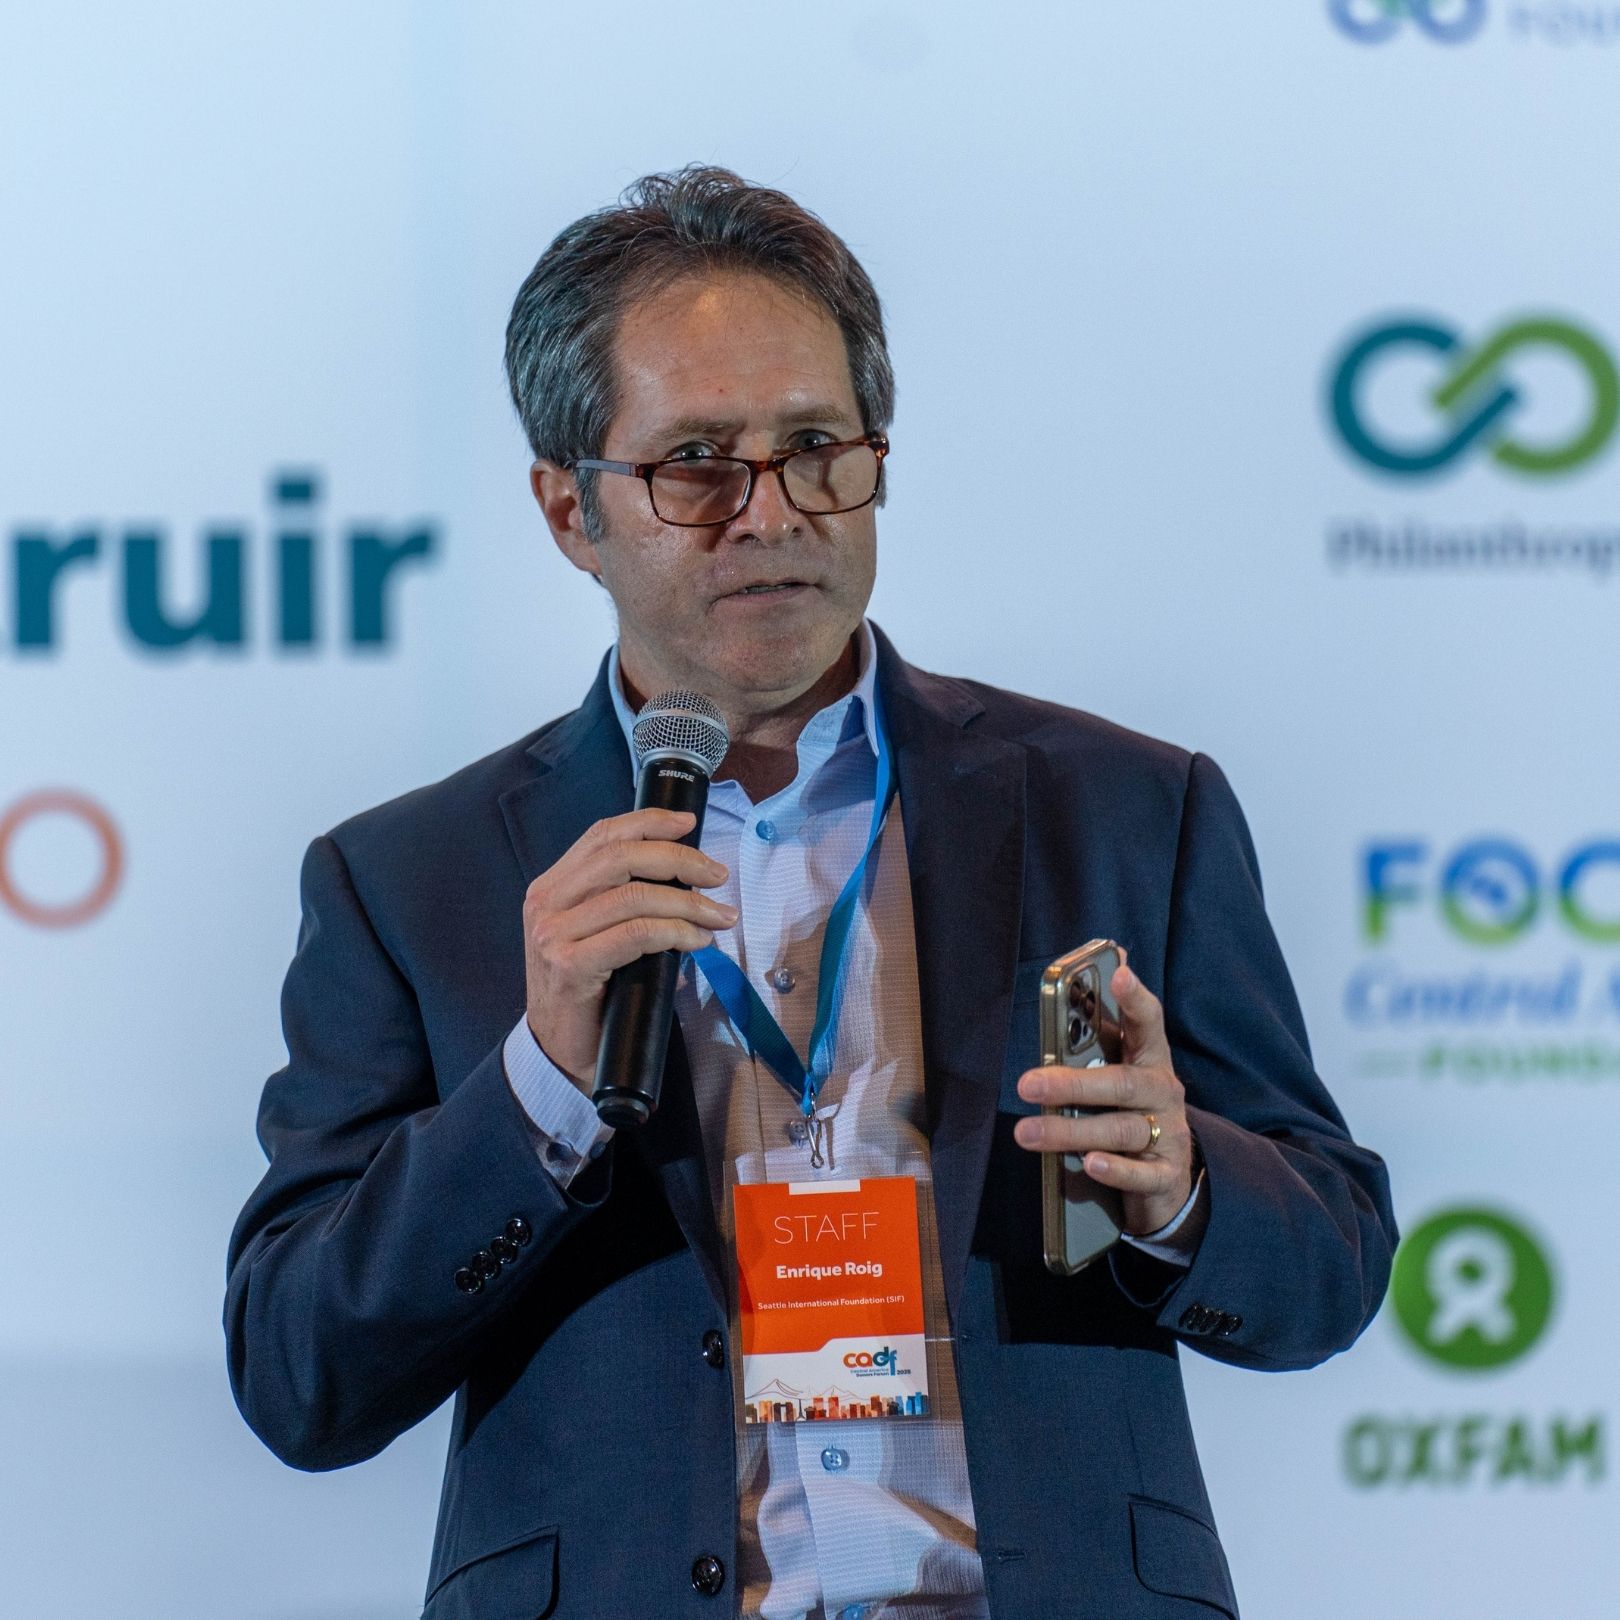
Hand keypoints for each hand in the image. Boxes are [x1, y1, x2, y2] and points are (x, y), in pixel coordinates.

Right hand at [522, 809, 736, 1090]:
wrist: (560, 1053)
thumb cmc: (591, 991)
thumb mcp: (601, 933)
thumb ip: (625, 900)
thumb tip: (691, 876)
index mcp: (553, 887)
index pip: (602, 836)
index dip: (649, 823)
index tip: (690, 824)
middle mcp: (547, 903)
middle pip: (621, 857)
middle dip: (678, 859)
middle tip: (717, 876)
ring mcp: (553, 934)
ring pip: (633, 897)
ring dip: (687, 903)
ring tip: (719, 916)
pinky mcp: (568, 966)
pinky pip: (635, 936)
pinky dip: (675, 933)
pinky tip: (696, 942)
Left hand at [1012, 957, 1194, 1235]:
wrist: (1167, 1176)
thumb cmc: (1128, 1107)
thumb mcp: (1118, 1067)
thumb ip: (1103, 1026)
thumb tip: (1105, 956)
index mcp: (1149, 1058)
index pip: (1146, 1022)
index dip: (1134, 998)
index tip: (1118, 973)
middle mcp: (1163, 1092)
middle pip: (1121, 1083)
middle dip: (1072, 1084)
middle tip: (1027, 1084)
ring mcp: (1169, 1133)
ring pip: (1121, 1130)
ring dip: (1071, 1132)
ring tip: (1028, 1133)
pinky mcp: (1167, 1174)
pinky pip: (1141, 1174)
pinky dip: (1115, 1170)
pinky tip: (1090, 1165)